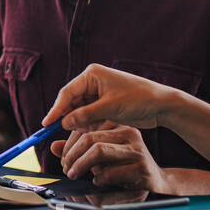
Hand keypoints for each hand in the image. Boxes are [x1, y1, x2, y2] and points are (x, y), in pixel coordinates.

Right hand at [42, 63, 179, 132]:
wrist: (162, 105)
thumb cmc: (139, 99)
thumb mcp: (109, 107)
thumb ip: (84, 115)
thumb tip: (63, 123)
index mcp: (92, 75)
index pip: (67, 93)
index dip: (56, 109)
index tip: (47, 123)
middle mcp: (93, 82)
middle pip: (71, 101)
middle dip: (65, 117)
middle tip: (55, 132)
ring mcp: (98, 93)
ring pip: (78, 110)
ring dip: (77, 122)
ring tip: (74, 134)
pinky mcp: (104, 104)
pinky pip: (88, 115)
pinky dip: (86, 124)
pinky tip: (85, 133)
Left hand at [49, 122, 169, 194]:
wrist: (156, 182)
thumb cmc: (124, 168)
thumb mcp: (100, 157)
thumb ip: (78, 150)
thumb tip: (53, 146)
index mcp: (118, 126)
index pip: (86, 128)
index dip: (69, 145)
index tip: (63, 159)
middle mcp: (129, 134)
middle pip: (90, 139)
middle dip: (72, 156)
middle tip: (67, 169)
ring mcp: (137, 151)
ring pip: (98, 151)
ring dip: (81, 166)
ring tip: (75, 175)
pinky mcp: (141, 169)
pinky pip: (110, 172)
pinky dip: (98, 179)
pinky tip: (98, 183)